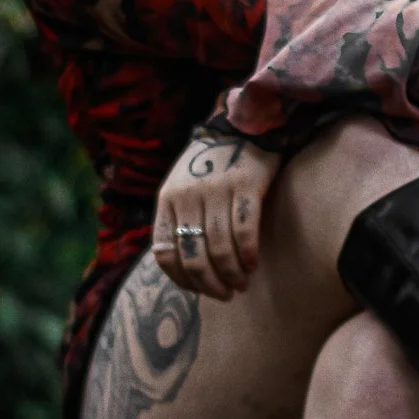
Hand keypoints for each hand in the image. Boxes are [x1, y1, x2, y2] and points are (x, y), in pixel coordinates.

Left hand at [152, 119, 281, 299]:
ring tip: (242, 283)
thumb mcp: (182, 188)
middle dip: (211, 285)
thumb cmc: (211, 166)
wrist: (241, 125)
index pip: (165, 253)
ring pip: (220, 249)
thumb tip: (188, 271)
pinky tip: (253, 264)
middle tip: (226, 293)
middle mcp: (188, 195)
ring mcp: (216, 189)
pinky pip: (245, 231)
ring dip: (233, 274)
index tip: (199, 290)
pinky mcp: (246, 184)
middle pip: (195, 257)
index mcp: (167, 199)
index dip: (182, 279)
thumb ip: (180, 221)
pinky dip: (248, 254)